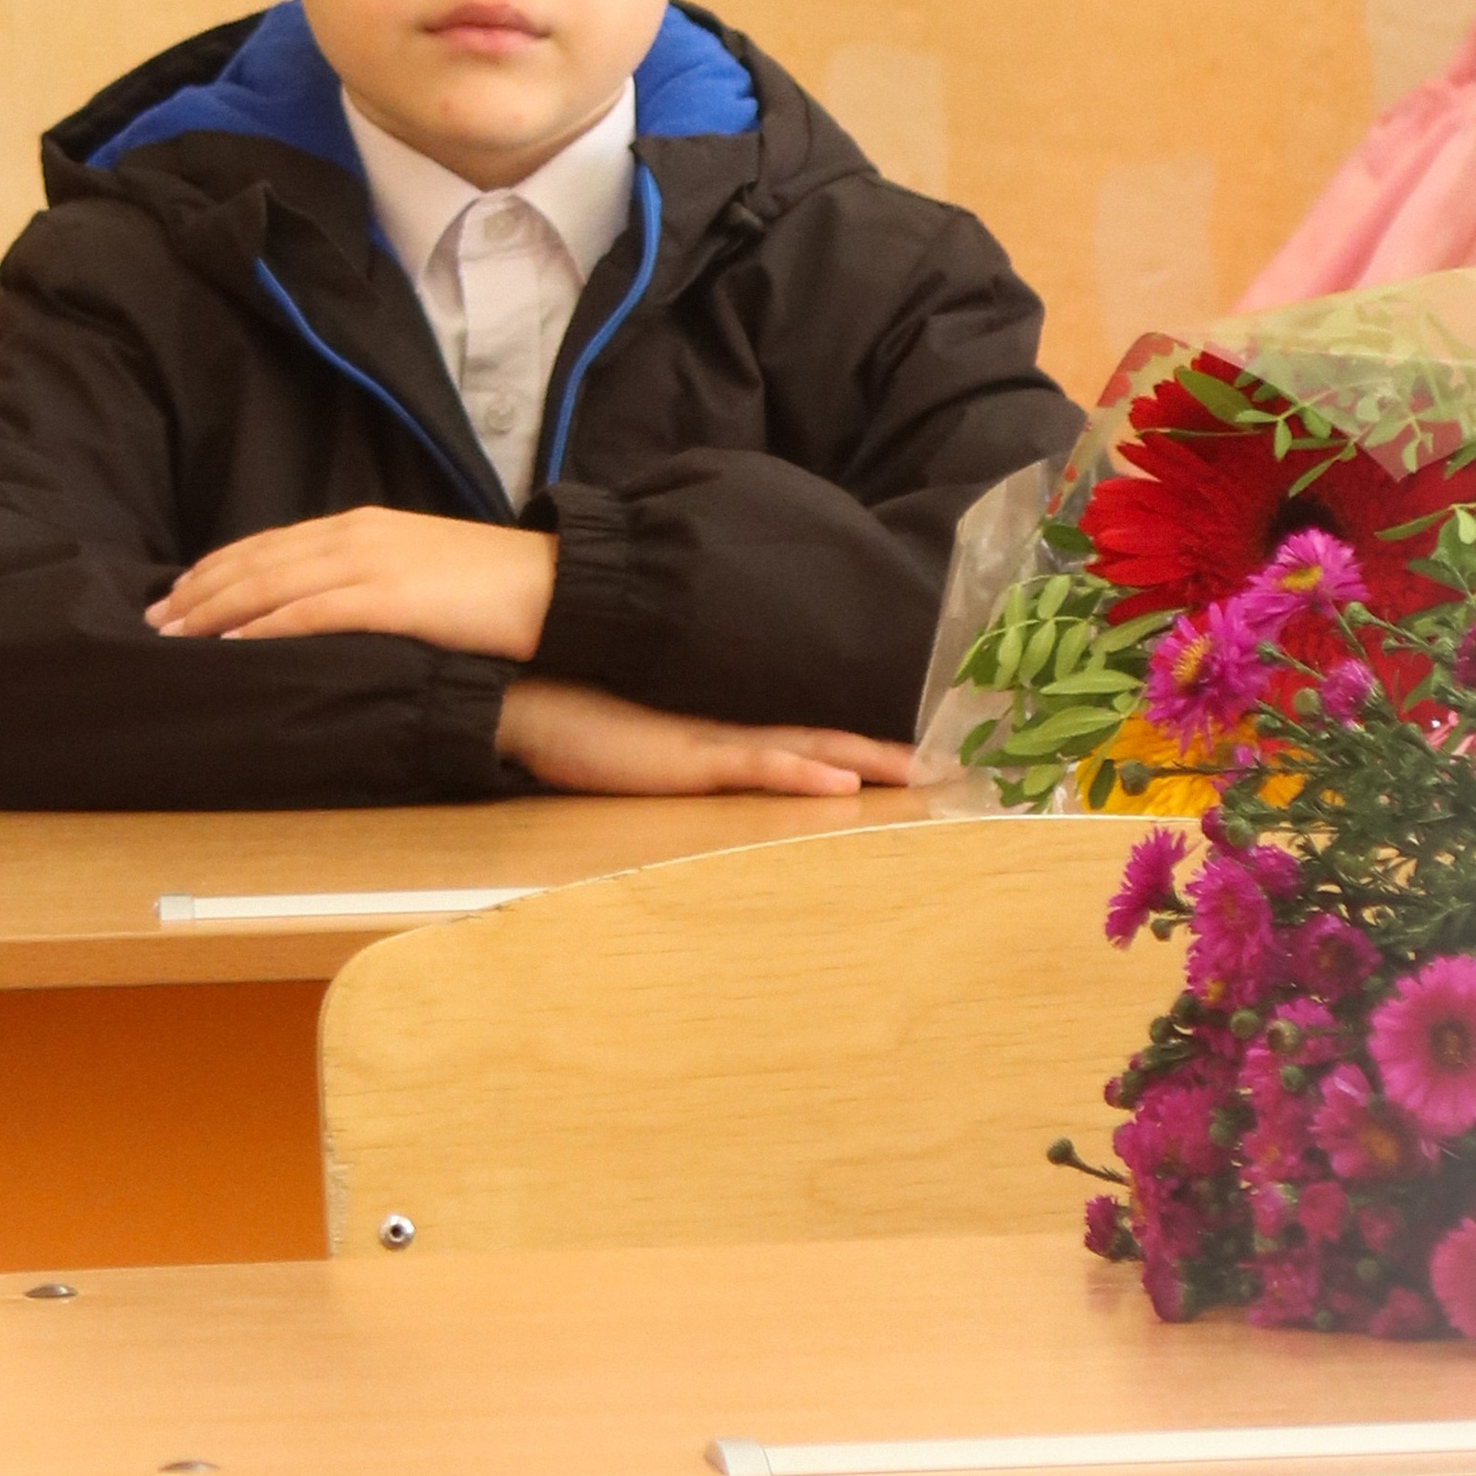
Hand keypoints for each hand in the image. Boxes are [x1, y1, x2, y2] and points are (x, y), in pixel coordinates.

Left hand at [147, 510, 557, 658]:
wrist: (556, 587)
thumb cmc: (494, 590)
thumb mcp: (420, 573)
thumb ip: (372, 582)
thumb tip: (328, 610)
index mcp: (363, 527)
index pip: (270, 544)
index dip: (217, 569)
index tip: (176, 594)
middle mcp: (358, 535)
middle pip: (258, 560)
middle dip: (199, 591)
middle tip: (153, 620)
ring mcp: (374, 563)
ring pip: (273, 583)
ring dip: (215, 611)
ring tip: (174, 636)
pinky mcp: (393, 597)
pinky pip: (313, 612)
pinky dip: (264, 627)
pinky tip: (232, 644)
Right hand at [496, 676, 915, 798]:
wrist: (525, 693)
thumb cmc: (575, 721)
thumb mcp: (641, 747)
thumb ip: (682, 755)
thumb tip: (713, 768)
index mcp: (722, 730)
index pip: (808, 735)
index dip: (862, 746)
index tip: (916, 759)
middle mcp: (728, 730)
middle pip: (824, 738)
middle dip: (886, 756)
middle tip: (951, 768)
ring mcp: (710, 742)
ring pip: (806, 750)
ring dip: (865, 761)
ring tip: (920, 773)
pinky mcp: (685, 759)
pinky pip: (754, 766)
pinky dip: (802, 771)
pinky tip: (842, 782)